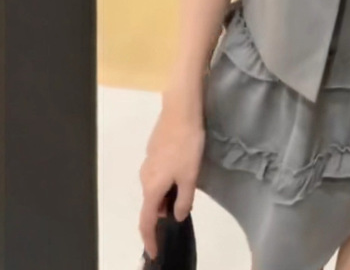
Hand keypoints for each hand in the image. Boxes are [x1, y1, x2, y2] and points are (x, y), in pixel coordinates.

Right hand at [139, 91, 204, 259]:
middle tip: (183, 212)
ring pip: (155, 188)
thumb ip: (184, 200)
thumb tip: (175, 216)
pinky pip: (158, 175)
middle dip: (164, 212)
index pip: (146, 221)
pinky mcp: (153, 152)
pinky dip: (167, 182)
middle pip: (151, 204)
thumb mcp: (190, 176)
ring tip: (187, 190)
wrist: (180, 112)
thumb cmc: (187, 145)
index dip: (149, 239)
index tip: (155, 252)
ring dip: (167, 195)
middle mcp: (144, 178)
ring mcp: (148, 163)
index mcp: (152, 187)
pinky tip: (183, 172)